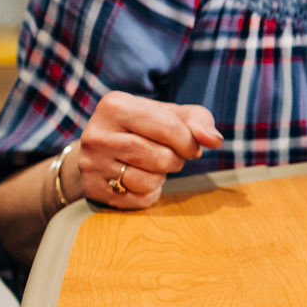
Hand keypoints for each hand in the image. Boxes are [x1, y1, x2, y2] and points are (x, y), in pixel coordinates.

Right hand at [75, 91, 222, 210]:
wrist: (97, 152)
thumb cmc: (142, 128)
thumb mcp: (168, 114)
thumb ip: (198, 121)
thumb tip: (215, 140)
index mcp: (115, 106)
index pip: (169, 128)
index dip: (189, 142)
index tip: (191, 146)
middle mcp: (97, 134)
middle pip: (161, 158)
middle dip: (175, 160)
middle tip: (167, 155)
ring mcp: (92, 164)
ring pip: (149, 181)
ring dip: (161, 177)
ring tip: (149, 165)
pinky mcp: (93, 190)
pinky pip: (140, 200)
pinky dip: (149, 193)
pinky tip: (137, 180)